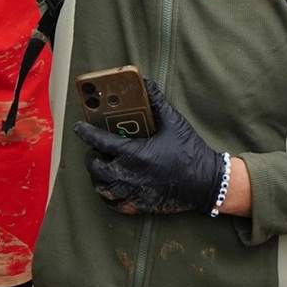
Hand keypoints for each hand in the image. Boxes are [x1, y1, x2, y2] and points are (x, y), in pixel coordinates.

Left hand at [72, 79, 225, 214]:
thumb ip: (156, 101)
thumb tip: (145, 81)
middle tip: (94, 149)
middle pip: (96, 168)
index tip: (78, 128)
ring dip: (96, 177)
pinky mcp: (141, 206)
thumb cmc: (190, 151)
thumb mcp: (174, 122)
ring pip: (103, 188)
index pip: (100, 141)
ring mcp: (135, 193)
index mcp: (135, 153)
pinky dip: (107, 197)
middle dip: (91, 157)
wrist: (207, 182)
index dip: (85, 133)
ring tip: (99, 168)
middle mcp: (130, 175)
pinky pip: (115, 204)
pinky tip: (109, 188)